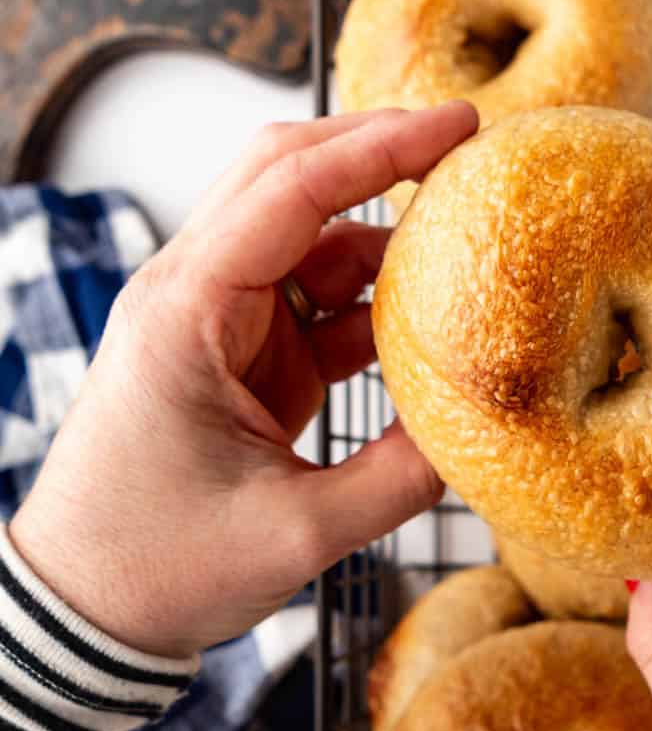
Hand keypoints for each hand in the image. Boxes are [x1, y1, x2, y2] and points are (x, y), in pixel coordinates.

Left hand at [10, 104, 477, 658]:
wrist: (85, 607)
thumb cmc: (158, 566)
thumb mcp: (294, 534)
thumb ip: (397, 479)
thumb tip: (486, 433)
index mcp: (185, 313)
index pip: (288, 191)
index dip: (380, 147)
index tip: (461, 123)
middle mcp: (191, 295)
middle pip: (284, 176)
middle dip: (377, 151)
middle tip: (469, 145)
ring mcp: (214, 321)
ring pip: (304, 234)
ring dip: (382, 231)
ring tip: (468, 234)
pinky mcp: (237, 355)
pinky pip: (312, 298)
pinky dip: (371, 299)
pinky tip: (430, 315)